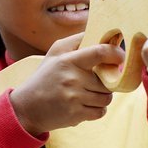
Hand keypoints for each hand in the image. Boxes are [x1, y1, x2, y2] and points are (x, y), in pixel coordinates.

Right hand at [10, 32, 124, 135]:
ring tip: (89, 94)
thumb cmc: (44, 78)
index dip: (115, 53)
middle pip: (107, 81)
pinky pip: (100, 112)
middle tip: (95, 82)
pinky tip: (86, 105)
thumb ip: (75, 41)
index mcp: (68, 61)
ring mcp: (74, 98)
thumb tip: (97, 32)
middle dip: (106, 83)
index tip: (120, 56)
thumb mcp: (54, 53)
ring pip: (106, 98)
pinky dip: (97, 110)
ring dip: (102, 97)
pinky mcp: (76, 114)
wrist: (27, 107)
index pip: (99, 53)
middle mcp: (72, 79)